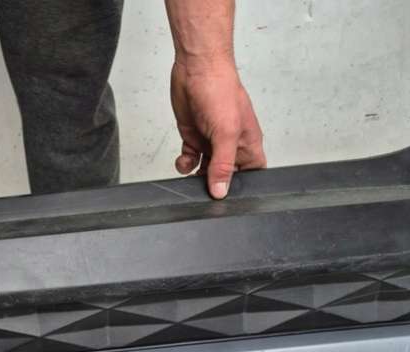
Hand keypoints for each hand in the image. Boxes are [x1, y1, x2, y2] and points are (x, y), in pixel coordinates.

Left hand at [171, 57, 265, 198]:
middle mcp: (230, 144)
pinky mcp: (193, 138)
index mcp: (247, 143)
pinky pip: (190, 161)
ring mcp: (211, 141)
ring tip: (193, 174)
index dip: (245, 185)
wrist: (195, 70)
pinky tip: (184, 161)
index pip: (253, 172)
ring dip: (197, 177)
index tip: (231, 194)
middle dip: (216, 183)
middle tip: (205, 188)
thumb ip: (223, 165)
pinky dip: (185, 165)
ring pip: (206, 170)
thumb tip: (221, 190)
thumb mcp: (226, 133)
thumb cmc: (220, 90)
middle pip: (226, 175)